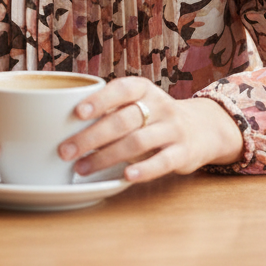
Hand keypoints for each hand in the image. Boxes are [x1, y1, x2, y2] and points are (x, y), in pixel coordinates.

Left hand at [57, 78, 243, 183]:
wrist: (203, 128)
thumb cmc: (154, 117)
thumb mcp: (137, 105)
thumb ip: (110, 110)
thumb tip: (62, 123)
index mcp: (144, 89)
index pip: (121, 89)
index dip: (99, 99)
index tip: (76, 112)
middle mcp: (160, 106)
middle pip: (123, 120)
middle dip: (91, 137)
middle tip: (65, 151)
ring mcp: (173, 129)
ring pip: (138, 141)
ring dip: (106, 157)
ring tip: (82, 169)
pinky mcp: (184, 153)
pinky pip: (163, 162)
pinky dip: (143, 169)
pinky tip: (125, 176)